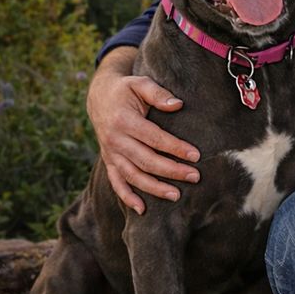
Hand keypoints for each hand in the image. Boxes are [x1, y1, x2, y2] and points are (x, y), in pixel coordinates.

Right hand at [87, 47, 200, 213]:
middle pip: (146, 160)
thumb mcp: (139, 83)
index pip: (154, 138)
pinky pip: (116, 182)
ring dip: (154, 188)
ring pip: (132, 176)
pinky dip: (127, 197)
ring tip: (176, 196)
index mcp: (124, 121)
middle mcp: (115, 140)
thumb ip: (157, 93)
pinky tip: (142, 210)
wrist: (99, 97)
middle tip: (195, 177)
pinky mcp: (109, 161)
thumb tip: (177, 104)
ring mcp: (110, 153)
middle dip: (171, 171)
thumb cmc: (126, 89)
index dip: (175, 148)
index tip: (196, 155)